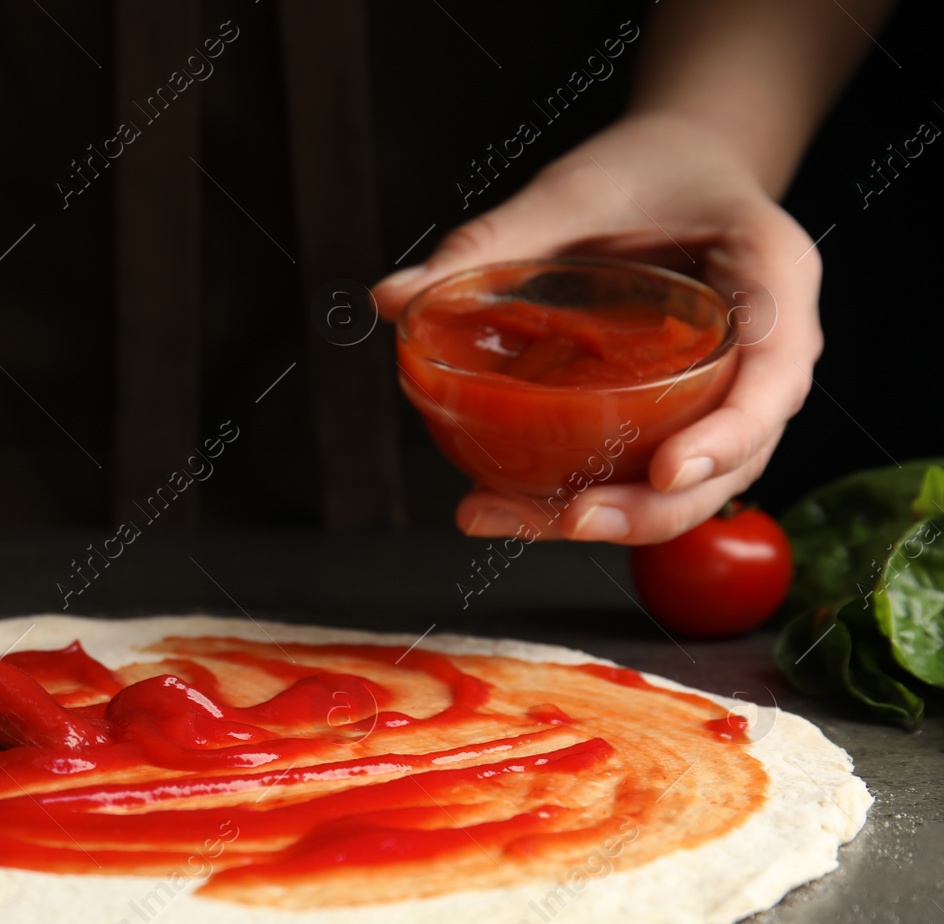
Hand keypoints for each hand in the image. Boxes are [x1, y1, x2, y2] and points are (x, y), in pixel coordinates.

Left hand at [373, 111, 822, 544]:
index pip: (775, 373)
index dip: (730, 433)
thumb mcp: (569, 190)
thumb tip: (388, 297)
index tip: (670, 469)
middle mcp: (772, 346)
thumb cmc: (641, 169)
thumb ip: (490, 243)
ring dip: (612, 519)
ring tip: (502, 518)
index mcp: (773, 274)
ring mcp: (737, 390)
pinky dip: (589, 496)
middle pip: (740, 454)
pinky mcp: (692, 414)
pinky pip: (656, 470)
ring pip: (697, 482)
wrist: (680, 165)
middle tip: (571, 519)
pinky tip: (505, 505)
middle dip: (658, 505)